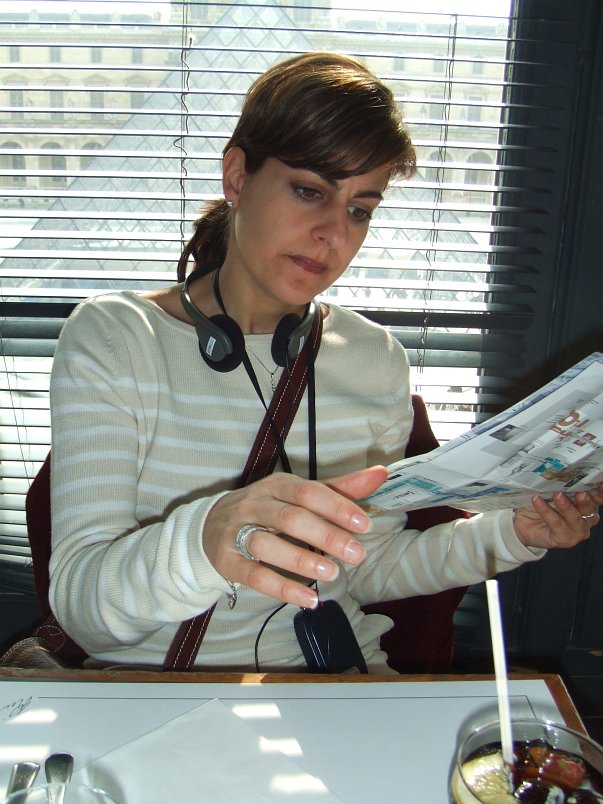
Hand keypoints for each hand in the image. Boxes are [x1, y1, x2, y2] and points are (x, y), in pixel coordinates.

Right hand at [202, 465, 387, 607]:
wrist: (210, 526)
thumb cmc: (267, 509)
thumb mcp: (299, 495)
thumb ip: (339, 489)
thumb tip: (380, 474)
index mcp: (277, 485)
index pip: (308, 492)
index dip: (336, 507)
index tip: (364, 524)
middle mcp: (255, 505)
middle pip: (290, 518)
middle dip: (326, 536)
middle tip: (356, 554)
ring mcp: (237, 533)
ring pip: (267, 545)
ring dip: (301, 560)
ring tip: (331, 574)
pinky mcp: (228, 562)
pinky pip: (254, 576)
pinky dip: (282, 588)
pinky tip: (308, 599)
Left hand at [513, 482, 602, 549]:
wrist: (521, 521)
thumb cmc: (541, 502)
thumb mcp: (551, 489)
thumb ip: (561, 483)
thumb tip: (561, 469)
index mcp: (588, 504)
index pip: (598, 497)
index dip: (601, 491)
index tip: (602, 482)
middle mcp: (587, 519)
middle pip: (590, 509)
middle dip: (586, 500)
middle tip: (580, 492)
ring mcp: (577, 531)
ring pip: (574, 518)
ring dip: (566, 506)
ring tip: (557, 495)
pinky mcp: (564, 540)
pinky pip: (556, 523)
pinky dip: (546, 511)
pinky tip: (537, 500)